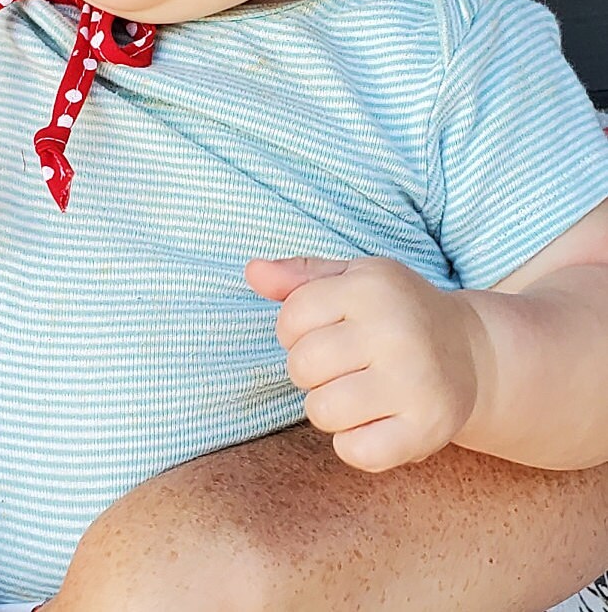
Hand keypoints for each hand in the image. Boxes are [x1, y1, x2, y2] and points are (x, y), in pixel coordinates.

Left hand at [246, 254, 488, 471]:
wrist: (472, 352)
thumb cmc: (396, 311)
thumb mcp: (352, 279)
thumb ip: (298, 276)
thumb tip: (252, 272)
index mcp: (372, 288)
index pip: (291, 317)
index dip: (293, 330)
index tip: (321, 331)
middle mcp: (396, 333)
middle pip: (302, 366)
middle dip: (308, 370)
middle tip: (339, 366)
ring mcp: (415, 383)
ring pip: (322, 411)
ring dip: (327, 408)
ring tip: (354, 392)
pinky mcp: (428, 429)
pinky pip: (357, 452)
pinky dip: (353, 444)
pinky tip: (372, 423)